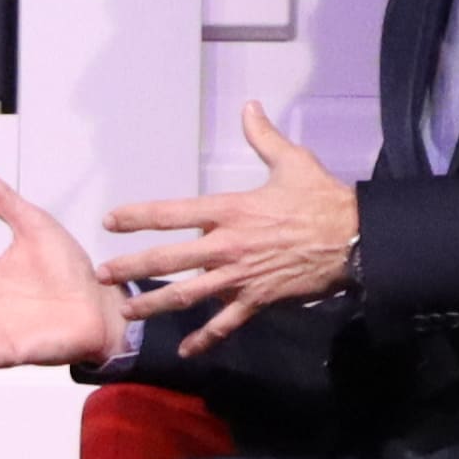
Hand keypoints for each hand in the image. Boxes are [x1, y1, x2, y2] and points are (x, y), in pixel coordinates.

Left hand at [92, 105, 362, 343]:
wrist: (354, 238)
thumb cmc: (321, 199)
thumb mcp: (291, 161)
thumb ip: (262, 137)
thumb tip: (249, 107)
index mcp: (230, 210)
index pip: (172, 212)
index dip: (138, 216)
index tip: (110, 221)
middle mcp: (227, 245)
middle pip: (168, 258)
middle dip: (132, 267)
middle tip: (103, 274)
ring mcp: (240, 277)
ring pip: (188, 295)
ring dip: (155, 305)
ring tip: (128, 314)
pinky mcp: (257, 300)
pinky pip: (226, 324)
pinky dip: (205, 338)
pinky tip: (186, 351)